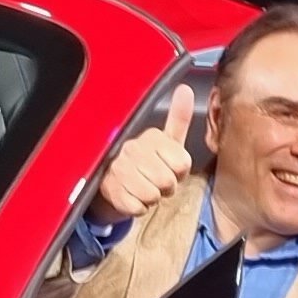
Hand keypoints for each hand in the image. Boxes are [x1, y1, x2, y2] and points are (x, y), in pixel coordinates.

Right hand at [96, 90, 195, 220]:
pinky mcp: (111, 191)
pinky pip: (138, 208)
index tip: (168, 166)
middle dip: (166, 187)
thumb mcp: (166, 139)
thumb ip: (178, 117)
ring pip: (153, 196)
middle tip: (155, 179)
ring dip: (152, 197)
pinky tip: (132, 195)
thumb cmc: (146, 159)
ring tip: (143, 186)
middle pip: (168, 182)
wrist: (112, 178)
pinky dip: (138, 207)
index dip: (179, 172)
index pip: (182, 164)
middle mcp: (132, 150)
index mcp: (150, 136)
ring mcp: (119, 170)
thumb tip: (186, 89)